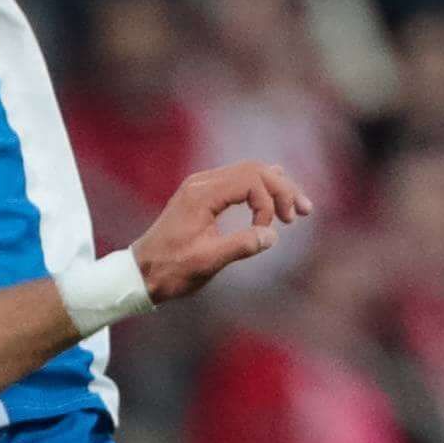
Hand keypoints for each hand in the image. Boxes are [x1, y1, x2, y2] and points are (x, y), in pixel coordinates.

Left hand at [133, 160, 316, 301]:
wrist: (141, 273)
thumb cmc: (170, 270)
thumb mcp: (206, 262)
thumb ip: (240, 246)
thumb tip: (271, 236)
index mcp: (201, 194)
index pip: (250, 179)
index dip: (268, 202)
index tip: (267, 230)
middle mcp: (201, 182)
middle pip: (254, 169)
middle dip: (282, 188)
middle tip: (303, 213)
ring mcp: (201, 185)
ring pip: (249, 173)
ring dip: (275, 188)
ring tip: (296, 210)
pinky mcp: (203, 195)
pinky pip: (238, 182)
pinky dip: (259, 191)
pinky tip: (274, 204)